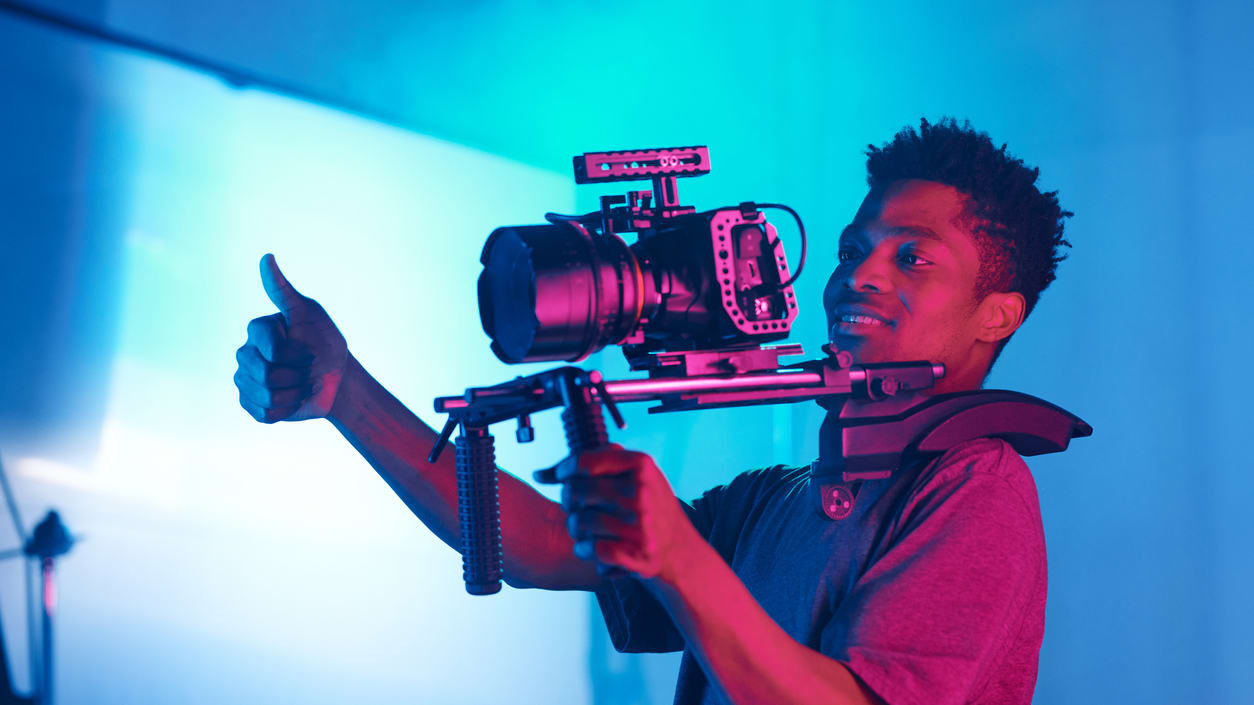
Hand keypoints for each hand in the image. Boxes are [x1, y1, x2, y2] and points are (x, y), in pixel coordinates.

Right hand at [234, 254, 347, 421]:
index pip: (272, 349)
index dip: (297, 354)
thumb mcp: (308, 315)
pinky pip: (263, 414)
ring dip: (294, 393)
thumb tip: (266, 257)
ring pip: (264, 396)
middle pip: (265, 375)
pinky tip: (293, 399)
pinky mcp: (250, 403)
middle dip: (297, 376)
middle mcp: (245, 353)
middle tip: (309, 368)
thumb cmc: (325, 343)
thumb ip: (282, 291)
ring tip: (302, 384)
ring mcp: (245, 379)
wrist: (336, 379)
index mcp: (257, 330)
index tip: (311, 347)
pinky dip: (286, 410)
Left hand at [536, 444, 696, 582]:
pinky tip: (595, 550)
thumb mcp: (636, 476)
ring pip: (579, 523)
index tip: (561, 479)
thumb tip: (540, 474)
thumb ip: (594, 467)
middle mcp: (641, 491)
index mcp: (641, 465)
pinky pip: (589, 549)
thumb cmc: (650, 511)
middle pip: (575, 492)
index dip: (563, 471)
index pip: (583, 461)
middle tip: (580, 510)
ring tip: (590, 533)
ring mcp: (640, 523)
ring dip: (577, 532)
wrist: (682, 553)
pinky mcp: (637, 553)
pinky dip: (586, 552)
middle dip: (570, 504)